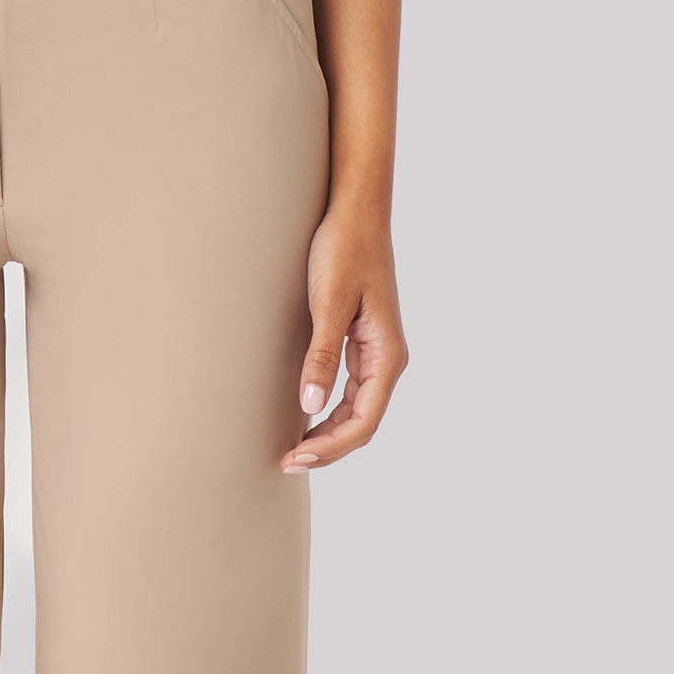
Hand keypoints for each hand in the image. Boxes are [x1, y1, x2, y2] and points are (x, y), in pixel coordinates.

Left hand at [286, 206, 406, 471]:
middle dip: (328, 448)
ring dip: (329, 434)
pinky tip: (307, 417)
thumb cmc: (343, 250)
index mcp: (386, 354)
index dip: (330, 447)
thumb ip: (321, 356)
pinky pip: (352, 391)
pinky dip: (331, 412)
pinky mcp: (362, 341)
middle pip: (363, 422)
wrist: (355, 212)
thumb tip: (311, 405)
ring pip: (358, 410)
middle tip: (286, 462)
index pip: (363, 421)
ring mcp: (377, 351)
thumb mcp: (327, 303)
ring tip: (295, 449)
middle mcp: (387, 358)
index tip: (295, 457)